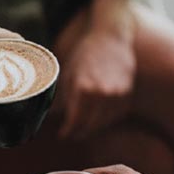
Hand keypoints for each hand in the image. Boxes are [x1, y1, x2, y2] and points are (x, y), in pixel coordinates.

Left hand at [54, 0, 134, 139]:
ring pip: (102, 124)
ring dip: (91, 128)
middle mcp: (101, 94)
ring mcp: (116, 97)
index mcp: (83, 88)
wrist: (112, 38)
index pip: (75, 121)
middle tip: (72, 133)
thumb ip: (60, 95)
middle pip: (88, 126)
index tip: (63, 134)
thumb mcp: (69, 72)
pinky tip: (97, 117)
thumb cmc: (86, 54)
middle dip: (78, 132)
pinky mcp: (126, 97)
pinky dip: (104, 120)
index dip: (67, 130)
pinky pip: (114, 117)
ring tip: (83, 127)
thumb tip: (46, 113)